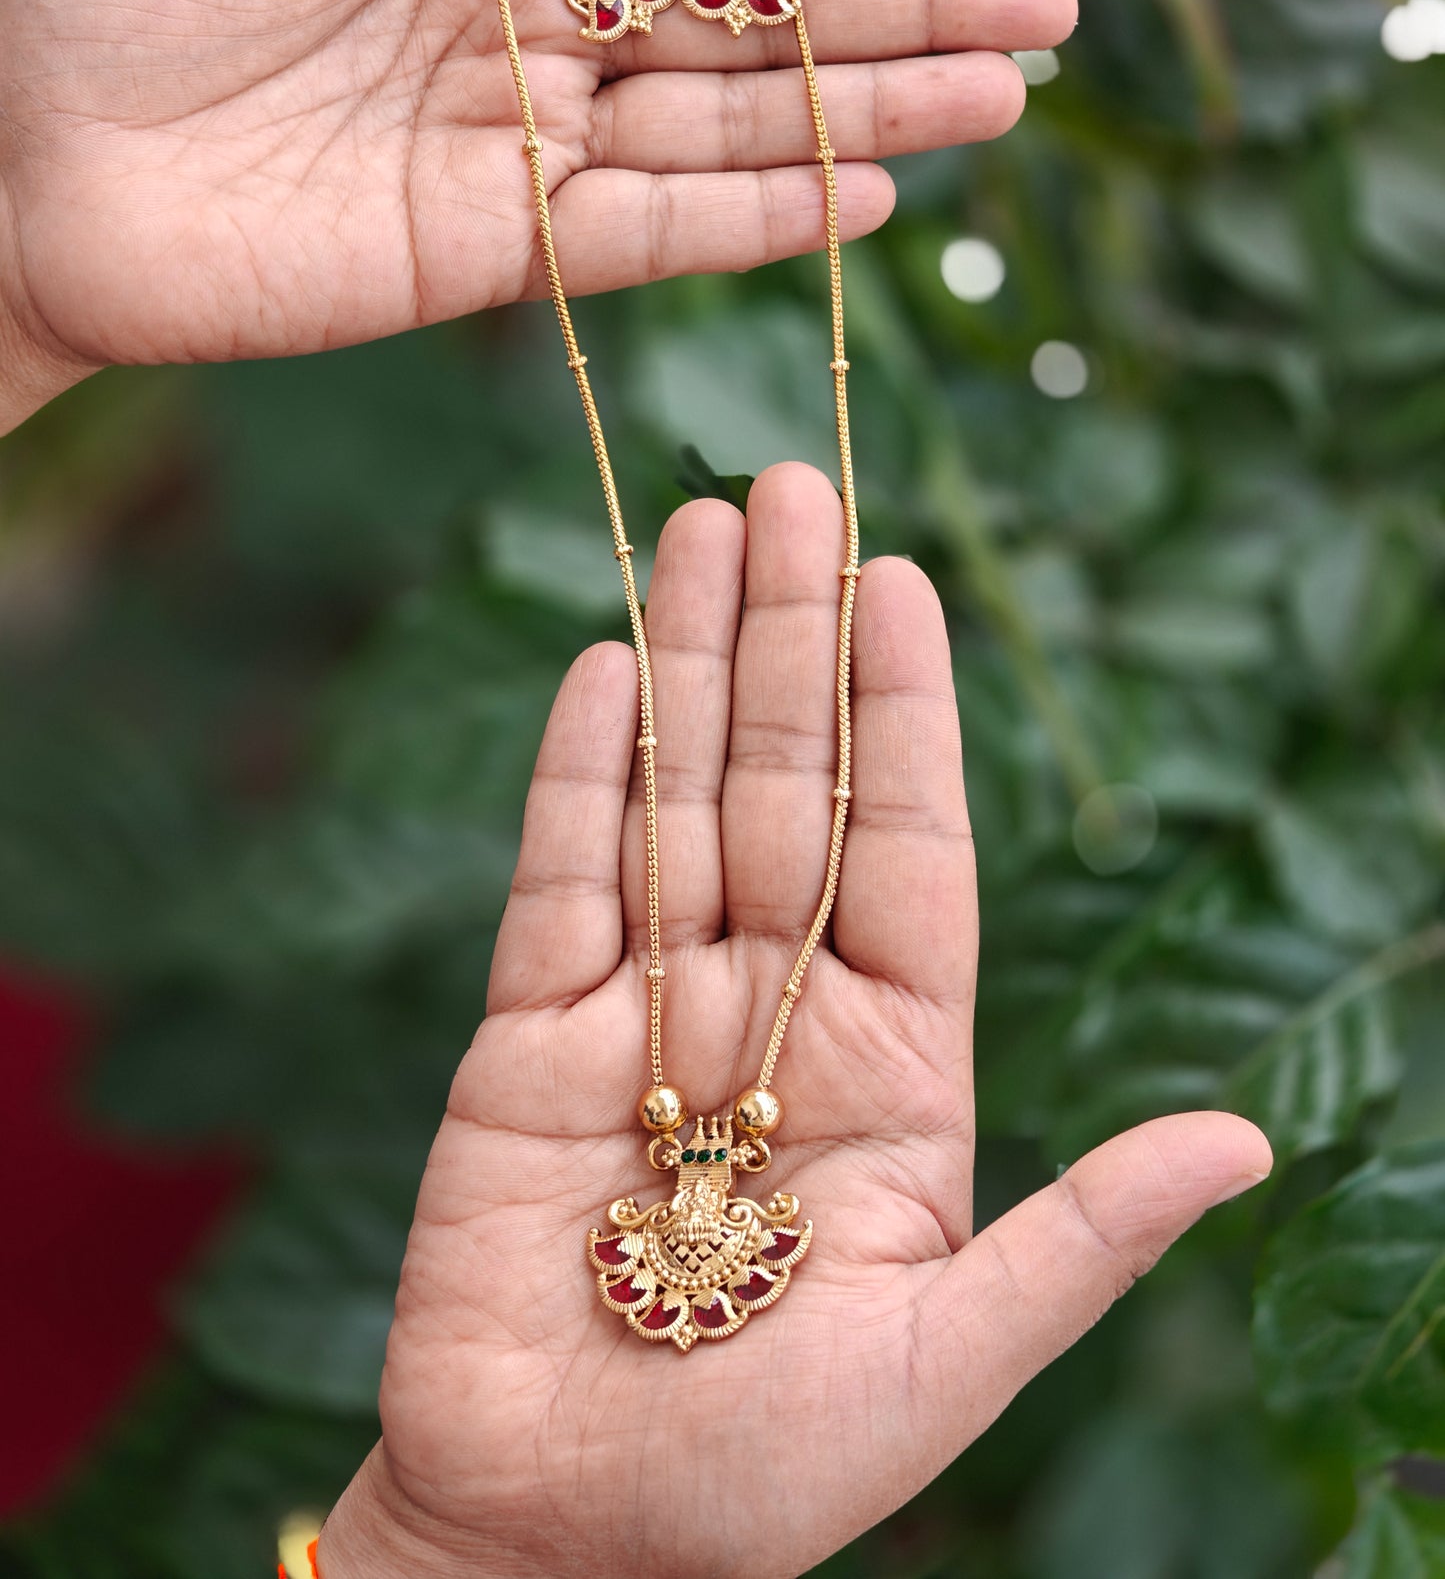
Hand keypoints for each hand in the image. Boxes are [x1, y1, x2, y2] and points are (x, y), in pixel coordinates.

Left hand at [0, 0, 1076, 430]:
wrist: (19, 154)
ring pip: (728, 130)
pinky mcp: (490, 254)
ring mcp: (520, 148)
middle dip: (901, 16)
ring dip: (867, 116)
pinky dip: (755, 218)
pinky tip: (862, 194)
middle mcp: (529, 30)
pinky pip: (649, 232)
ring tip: (1001, 106)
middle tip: (1045, 19)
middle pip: (750, 23)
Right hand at [319, 463, 1271, 1578]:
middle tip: (788, 482)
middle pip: (787, 788)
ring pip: (676, 800)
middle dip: (791, 635)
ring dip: (690, 661)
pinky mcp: (524, 1036)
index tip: (902, 574)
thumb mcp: (950, 1358)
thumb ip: (1081, 1234)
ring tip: (701, 527)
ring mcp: (645, 1011)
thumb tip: (1241, 1140)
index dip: (904, 707)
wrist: (559, 1543)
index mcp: (895, 1069)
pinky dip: (579, 769)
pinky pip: (559, 876)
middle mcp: (774, 1011)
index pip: (908, 846)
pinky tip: (607, 665)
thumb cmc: (763, 1477)